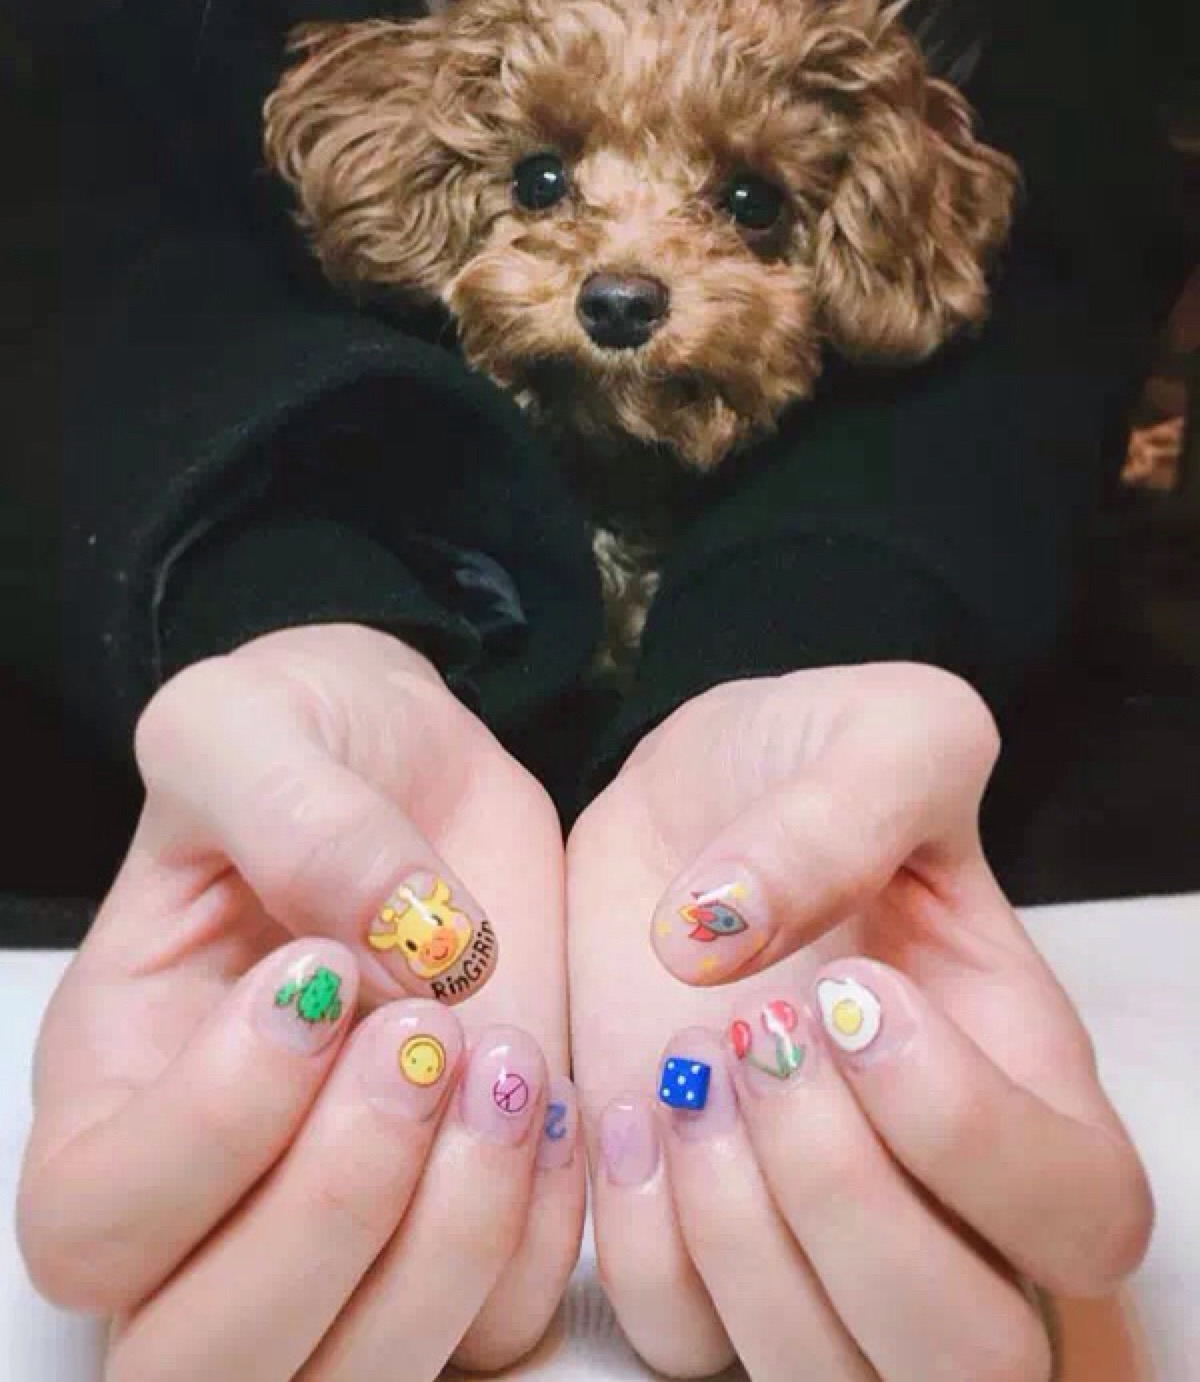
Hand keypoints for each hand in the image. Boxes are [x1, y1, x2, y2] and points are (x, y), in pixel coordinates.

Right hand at [18, 624, 583, 1377]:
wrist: (423, 766)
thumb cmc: (308, 741)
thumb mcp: (251, 719)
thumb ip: (287, 806)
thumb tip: (393, 934)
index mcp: (119, 1077)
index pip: (98, 1218)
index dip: (212, 1128)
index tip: (319, 974)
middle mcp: (214, 1191)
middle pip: (206, 1357)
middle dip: (336, 1213)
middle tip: (425, 1039)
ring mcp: (346, 1224)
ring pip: (361, 1374)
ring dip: (455, 1233)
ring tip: (507, 1059)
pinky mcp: (461, 1216)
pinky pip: (498, 1324)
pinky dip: (542, 1232)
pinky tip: (557, 1097)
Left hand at [568, 663, 1150, 1379]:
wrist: (683, 797)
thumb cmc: (806, 761)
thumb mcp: (879, 728)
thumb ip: (847, 811)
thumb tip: (731, 935)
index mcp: (1019, 1068)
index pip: (1083, 1212)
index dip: (973, 1136)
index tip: (856, 992)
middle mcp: (932, 1183)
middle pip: (971, 1355)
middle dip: (850, 1211)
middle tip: (760, 1044)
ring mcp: (804, 1224)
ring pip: (827, 1376)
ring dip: (740, 1237)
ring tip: (685, 1068)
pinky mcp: (686, 1227)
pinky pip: (680, 1336)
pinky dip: (645, 1244)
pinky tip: (629, 1104)